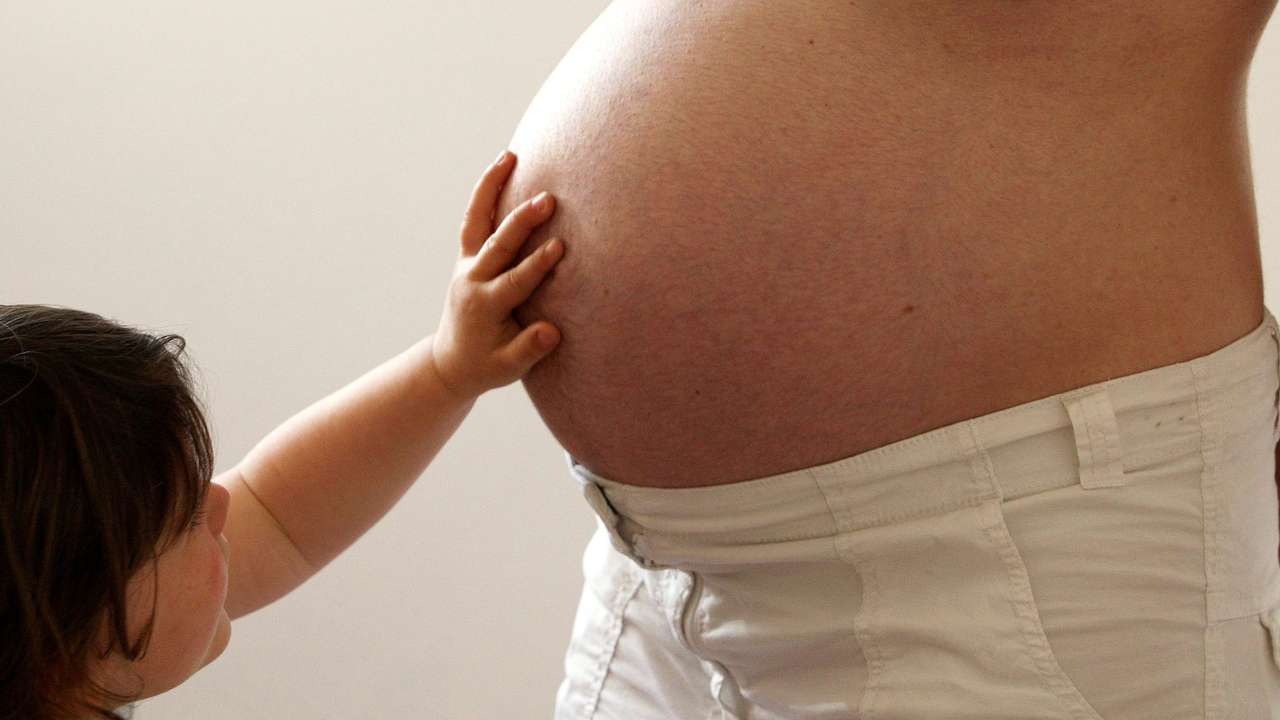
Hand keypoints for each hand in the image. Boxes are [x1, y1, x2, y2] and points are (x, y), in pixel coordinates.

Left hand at [429, 150, 564, 399]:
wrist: (453, 362)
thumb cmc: (487, 365)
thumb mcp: (508, 368)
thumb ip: (528, 349)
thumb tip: (550, 332)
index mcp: (484, 305)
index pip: (514, 281)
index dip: (537, 264)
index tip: (560, 247)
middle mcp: (472, 279)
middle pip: (497, 244)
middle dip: (522, 222)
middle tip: (547, 200)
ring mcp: (467, 264)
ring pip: (478, 220)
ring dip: (493, 188)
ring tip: (510, 156)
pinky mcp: (467, 256)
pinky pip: (475, 218)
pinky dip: (486, 191)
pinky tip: (503, 165)